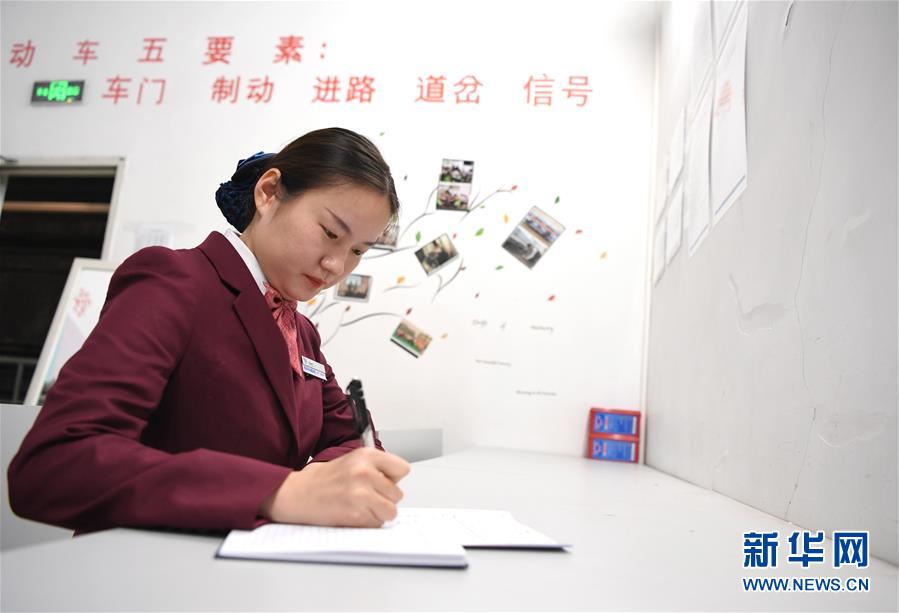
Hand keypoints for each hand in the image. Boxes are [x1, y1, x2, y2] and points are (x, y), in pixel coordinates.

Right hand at [259, 448, 410, 526]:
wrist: (297, 494)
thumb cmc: (323, 479)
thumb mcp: (352, 460)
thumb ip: (377, 467)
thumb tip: (397, 481)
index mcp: (366, 456)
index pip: (403, 469)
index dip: (393, 478)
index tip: (383, 481)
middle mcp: (365, 473)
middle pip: (397, 494)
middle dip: (384, 498)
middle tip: (365, 496)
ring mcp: (360, 494)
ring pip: (390, 511)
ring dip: (378, 513)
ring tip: (360, 506)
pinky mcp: (355, 515)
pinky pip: (376, 524)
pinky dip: (367, 523)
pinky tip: (352, 514)